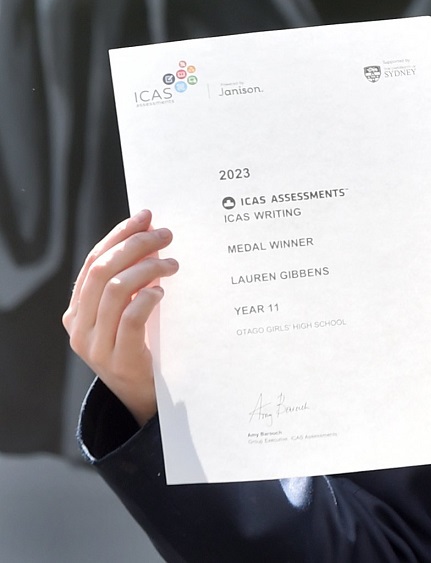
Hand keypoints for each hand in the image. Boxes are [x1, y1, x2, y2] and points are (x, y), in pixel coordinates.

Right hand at [63, 210, 174, 426]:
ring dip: (147, 268)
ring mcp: (95, 344)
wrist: (143, 395)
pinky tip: (162, 291)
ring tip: (173, 264)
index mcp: (77, 309)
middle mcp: (78, 325)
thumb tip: (152, 236)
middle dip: (135, 245)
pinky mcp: (119, 359)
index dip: (119, 235)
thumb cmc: (142, 343)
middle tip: (166, 235)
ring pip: (115, 290)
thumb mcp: (127, 311)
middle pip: (103, 271)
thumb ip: (130, 282)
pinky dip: (147, 298)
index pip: (93, 262)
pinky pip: (130, 319)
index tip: (145, 216)